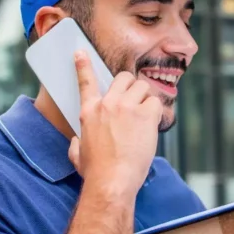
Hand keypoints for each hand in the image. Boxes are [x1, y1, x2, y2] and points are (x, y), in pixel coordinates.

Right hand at [68, 50, 162, 198]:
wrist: (112, 181)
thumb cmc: (95, 173)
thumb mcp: (77, 155)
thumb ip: (76, 144)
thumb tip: (76, 142)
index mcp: (89, 112)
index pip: (85, 81)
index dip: (83, 64)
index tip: (81, 52)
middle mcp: (107, 104)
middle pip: (124, 78)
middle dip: (131, 86)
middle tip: (135, 102)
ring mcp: (127, 107)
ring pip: (142, 86)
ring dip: (145, 98)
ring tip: (144, 117)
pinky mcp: (145, 115)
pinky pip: (156, 102)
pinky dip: (157, 111)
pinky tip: (152, 125)